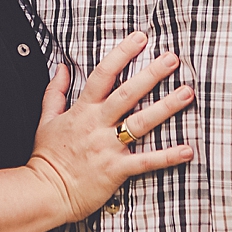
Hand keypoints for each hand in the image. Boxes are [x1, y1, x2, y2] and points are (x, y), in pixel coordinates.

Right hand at [28, 32, 194, 222]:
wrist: (43, 192)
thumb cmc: (46, 158)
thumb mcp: (46, 120)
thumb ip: (55, 91)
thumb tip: (61, 67)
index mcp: (82, 111)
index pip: (103, 75)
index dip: (122, 54)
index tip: (140, 38)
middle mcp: (97, 125)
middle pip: (127, 94)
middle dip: (151, 75)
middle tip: (173, 59)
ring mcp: (108, 147)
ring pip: (141, 122)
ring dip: (166, 107)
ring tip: (187, 93)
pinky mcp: (116, 170)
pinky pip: (146, 161)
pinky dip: (168, 156)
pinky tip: (188, 149)